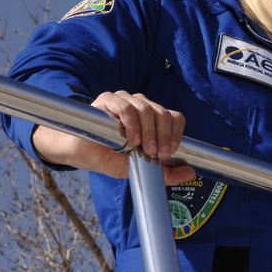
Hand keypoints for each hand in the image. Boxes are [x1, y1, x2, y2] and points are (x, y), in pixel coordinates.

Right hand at [32, 91, 192, 184]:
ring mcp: (126, 101)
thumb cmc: (110, 158)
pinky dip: (131, 122)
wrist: (79, 153)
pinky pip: (126, 105)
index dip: (175, 134)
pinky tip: (128, 137)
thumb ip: (165, 173)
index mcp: (153, 120)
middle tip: (154, 153)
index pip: (175, 118)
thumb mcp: (140, 168)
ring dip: (148, 131)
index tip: (169, 151)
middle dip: (162, 136)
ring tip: (140, 147)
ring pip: (147, 108)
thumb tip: (191, 173)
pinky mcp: (108, 99)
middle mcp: (142, 106)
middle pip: (163, 113)